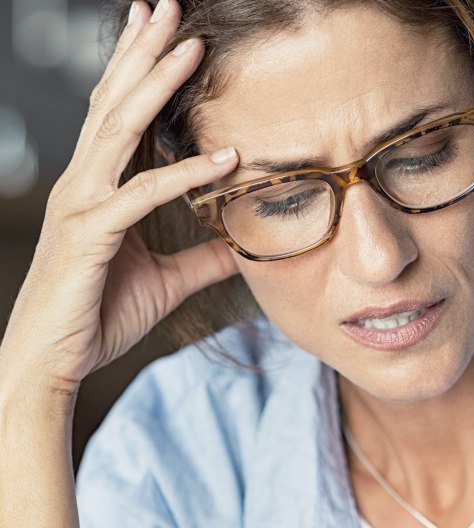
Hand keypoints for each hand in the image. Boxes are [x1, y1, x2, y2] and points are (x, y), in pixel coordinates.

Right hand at [0, 0, 238, 400]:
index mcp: (97, 187)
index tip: (162, 29)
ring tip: (192, 47)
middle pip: (114, 103)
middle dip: (143, 52)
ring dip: (157, 85)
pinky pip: (142, 195)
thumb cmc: (97, 316)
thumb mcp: (165, 281)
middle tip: (169, 6)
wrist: (51, 365)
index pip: (117, 114)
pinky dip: (185, 174)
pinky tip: (224, 157)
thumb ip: (201, 259)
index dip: (138, 69)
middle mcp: (83, 184)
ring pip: (120, 131)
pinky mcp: (90, 235)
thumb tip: (241, 247)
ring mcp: (82, 205)